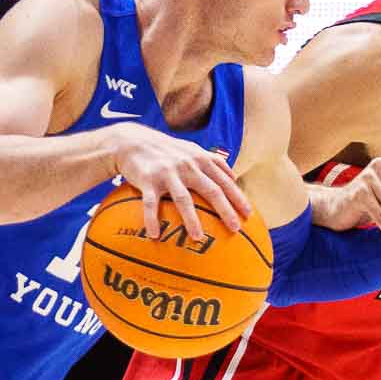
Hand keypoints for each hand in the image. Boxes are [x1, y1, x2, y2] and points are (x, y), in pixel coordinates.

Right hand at [106, 124, 250, 241]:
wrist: (132, 141)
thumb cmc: (166, 150)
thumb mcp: (191, 150)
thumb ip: (212, 161)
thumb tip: (234, 177)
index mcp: (200, 159)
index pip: (225, 180)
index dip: (238, 197)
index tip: (248, 214)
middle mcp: (187, 165)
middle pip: (211, 190)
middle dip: (225, 210)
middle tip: (235, 229)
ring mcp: (168, 173)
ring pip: (183, 199)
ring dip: (191, 220)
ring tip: (198, 238)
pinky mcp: (148, 180)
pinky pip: (151, 204)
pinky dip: (152, 220)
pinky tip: (154, 236)